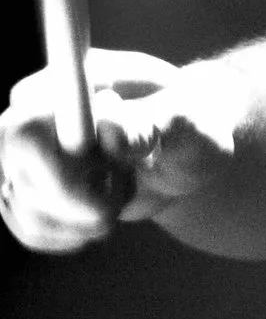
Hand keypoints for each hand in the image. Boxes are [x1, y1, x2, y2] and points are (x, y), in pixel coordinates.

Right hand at [0, 50, 215, 253]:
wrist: (185, 149)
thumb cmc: (191, 123)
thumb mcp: (188, 120)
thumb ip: (152, 122)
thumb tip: (110, 134)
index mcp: (63, 84)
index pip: (24, 131)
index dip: (63, 168)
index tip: (114, 170)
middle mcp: (28, 117)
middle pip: (19, 180)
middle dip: (81, 204)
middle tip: (128, 189)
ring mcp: (21, 157)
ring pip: (27, 212)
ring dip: (85, 219)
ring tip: (122, 188)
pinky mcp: (25, 190)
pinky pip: (32, 230)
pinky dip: (73, 233)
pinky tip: (103, 210)